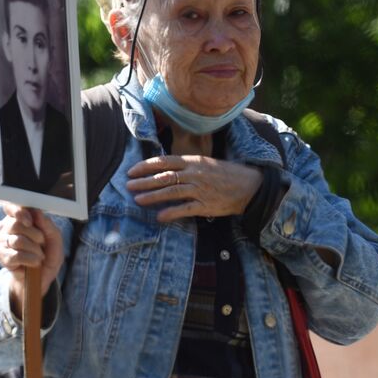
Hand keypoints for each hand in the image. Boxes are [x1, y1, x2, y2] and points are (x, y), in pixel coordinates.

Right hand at [0, 203, 62, 317]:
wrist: (42, 277)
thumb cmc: (47, 255)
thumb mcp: (55, 238)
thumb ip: (47, 224)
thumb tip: (37, 212)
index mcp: (18, 219)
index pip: (10, 207)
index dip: (18, 212)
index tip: (29, 221)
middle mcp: (7, 228)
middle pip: (16, 224)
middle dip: (35, 235)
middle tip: (41, 243)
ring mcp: (2, 243)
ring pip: (17, 240)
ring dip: (34, 249)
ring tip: (39, 255)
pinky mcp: (2, 257)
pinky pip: (16, 255)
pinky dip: (30, 259)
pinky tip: (35, 262)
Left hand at [126, 155, 261, 223]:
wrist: (250, 186)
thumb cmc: (226, 174)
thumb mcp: (205, 164)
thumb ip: (186, 166)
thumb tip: (164, 170)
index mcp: (194, 161)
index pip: (165, 161)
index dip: (146, 166)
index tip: (131, 171)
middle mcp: (195, 174)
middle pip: (165, 177)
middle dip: (144, 182)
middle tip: (128, 186)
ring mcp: (200, 190)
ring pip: (172, 192)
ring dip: (153, 196)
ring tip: (138, 200)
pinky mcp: (206, 205)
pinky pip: (186, 209)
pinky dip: (172, 212)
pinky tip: (159, 217)